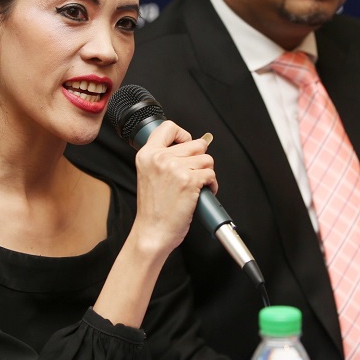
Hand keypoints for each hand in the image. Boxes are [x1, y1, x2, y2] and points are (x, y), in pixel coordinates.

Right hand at [132, 120, 216, 256]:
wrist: (153, 232)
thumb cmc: (153, 209)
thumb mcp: (149, 175)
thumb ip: (164, 158)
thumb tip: (192, 144)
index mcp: (147, 155)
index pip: (168, 127)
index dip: (183, 134)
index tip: (186, 144)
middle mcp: (160, 159)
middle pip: (195, 144)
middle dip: (199, 159)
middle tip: (193, 174)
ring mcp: (175, 169)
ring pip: (207, 159)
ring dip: (206, 173)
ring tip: (197, 185)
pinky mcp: (189, 181)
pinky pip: (211, 175)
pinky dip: (212, 185)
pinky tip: (202, 193)